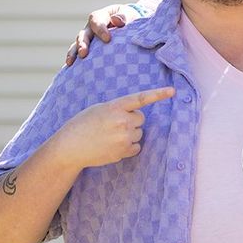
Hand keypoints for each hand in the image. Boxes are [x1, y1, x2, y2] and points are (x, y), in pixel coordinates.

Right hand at [52, 87, 174, 169]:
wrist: (69, 147)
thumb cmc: (82, 124)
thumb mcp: (99, 109)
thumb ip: (118, 109)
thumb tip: (137, 118)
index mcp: (114, 107)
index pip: (140, 99)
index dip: (158, 94)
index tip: (173, 91)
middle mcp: (121, 121)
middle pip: (141, 118)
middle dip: (131, 120)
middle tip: (113, 124)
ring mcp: (123, 137)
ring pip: (139, 132)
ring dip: (130, 133)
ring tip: (110, 135)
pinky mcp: (122, 151)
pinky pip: (136, 146)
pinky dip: (129, 146)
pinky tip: (113, 145)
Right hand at [65, 3, 140, 65]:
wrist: (129, 25)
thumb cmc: (129, 19)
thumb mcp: (129, 15)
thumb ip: (124, 16)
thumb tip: (117, 20)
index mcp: (102, 16)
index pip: (96, 20)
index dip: (100, 29)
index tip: (107, 39)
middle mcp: (91, 27)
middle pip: (84, 33)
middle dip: (83, 43)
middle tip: (84, 54)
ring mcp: (88, 37)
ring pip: (77, 43)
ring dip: (74, 52)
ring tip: (71, 62)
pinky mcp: (88, 47)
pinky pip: (77, 52)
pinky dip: (73, 58)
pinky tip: (71, 68)